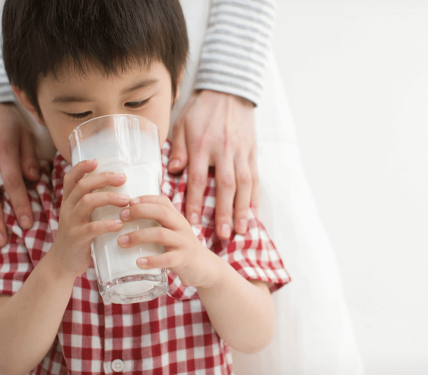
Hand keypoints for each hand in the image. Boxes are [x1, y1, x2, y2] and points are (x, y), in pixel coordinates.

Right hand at [50, 160, 128, 277]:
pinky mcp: (77, 239)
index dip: (82, 167)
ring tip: (126, 200)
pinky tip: (120, 223)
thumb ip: (94, 205)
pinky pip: (91, 228)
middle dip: (104, 179)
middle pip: (83, 186)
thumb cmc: (79, 237)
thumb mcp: (82, 217)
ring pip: (87, 202)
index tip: (97, 160)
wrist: (62, 264)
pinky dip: (107, 225)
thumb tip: (123, 190)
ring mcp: (71, 224)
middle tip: (123, 178)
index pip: (71, 178)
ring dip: (108, 198)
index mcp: (69, 201)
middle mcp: (67, 209)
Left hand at [118, 195, 220, 288]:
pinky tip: (138, 262)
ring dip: (139, 236)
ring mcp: (183, 243)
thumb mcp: (172, 232)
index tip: (128, 201)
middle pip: (161, 212)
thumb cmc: (180, 248)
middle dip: (140, 211)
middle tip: (121, 217)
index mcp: (177, 218)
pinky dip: (151, 260)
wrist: (205, 268)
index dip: (145, 198)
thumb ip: (156, 224)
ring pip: (161, 234)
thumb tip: (125, 219)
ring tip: (122, 241)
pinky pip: (167, 259)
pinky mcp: (184, 260)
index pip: (162, 201)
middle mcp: (181, 227)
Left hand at [169, 90, 258, 239]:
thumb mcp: (182, 125)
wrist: (228, 90)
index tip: (191, 223)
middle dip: (224, 212)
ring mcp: (241, 152)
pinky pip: (255, 177)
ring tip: (242, 230)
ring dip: (243, 209)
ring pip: (244, 185)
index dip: (194, 202)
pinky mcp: (252, 152)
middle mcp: (223, 151)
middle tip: (222, 234)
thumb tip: (172, 171)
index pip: (197, 179)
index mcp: (202, 145)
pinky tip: (254, 212)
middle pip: (225, 186)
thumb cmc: (201, 110)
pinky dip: (255, 196)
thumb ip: (178, 149)